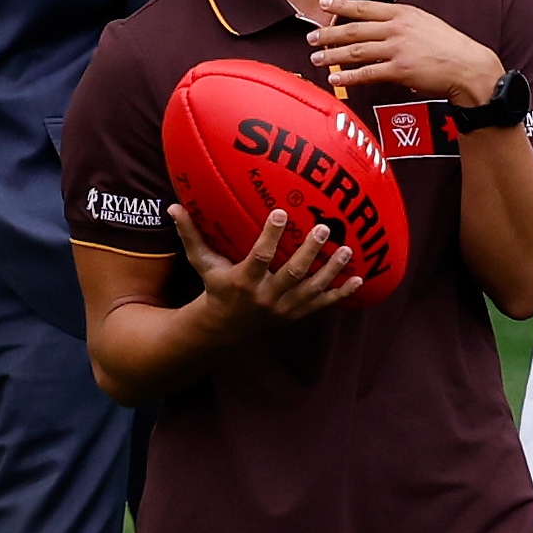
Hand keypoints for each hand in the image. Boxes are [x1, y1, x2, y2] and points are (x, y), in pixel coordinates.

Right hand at [172, 203, 360, 330]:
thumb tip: (173, 205)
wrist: (225, 327)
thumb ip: (190, 234)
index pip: (259, 257)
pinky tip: (360, 280)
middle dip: (310, 252)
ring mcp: (284, 307)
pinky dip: (341, 294)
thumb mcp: (201, 263)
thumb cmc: (215, 286)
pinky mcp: (297, 314)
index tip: (280, 211)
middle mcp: (266, 296)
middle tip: (325, 229)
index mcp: (243, 281)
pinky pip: (323, 304)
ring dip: (332, 271)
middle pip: (292, 273)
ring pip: (312, 289)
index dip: (270, 236)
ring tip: (349, 250)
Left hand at [308, 0, 502, 104]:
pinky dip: (349, 77)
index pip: (364, 6)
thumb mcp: (426, 23)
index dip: (341, 5)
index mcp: (403, 13)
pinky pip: (367, 73)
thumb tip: (381, 25)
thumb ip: (402, 22)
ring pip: (356, 50)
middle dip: (328, 33)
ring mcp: (397, 49)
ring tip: (317, 59)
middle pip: (354, 29)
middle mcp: (397, 28)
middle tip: (311, 38)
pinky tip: (336, 79)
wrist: (469, 67)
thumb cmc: (450, 47)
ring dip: (332, 55)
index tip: (323, 2)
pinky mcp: (400, 70)